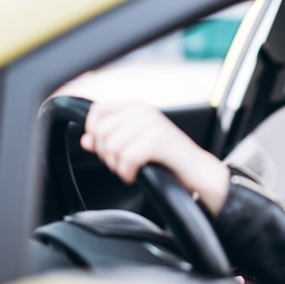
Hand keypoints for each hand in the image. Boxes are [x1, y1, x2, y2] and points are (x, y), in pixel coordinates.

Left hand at [80, 102, 229, 214]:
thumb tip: (86, 140)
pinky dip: (127, 172)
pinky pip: (127, 157)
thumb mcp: (136, 145)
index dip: (94, 133)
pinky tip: (135, 175)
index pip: (97, 111)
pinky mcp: (160, 140)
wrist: (198, 171)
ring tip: (130, 170)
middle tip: (122, 165)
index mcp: (137, 108)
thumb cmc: (168, 159)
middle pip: (102, 131)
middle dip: (107, 154)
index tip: (106, 149)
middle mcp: (145, 111)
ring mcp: (153, 124)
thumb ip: (110, 140)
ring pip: (113, 146)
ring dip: (117, 166)